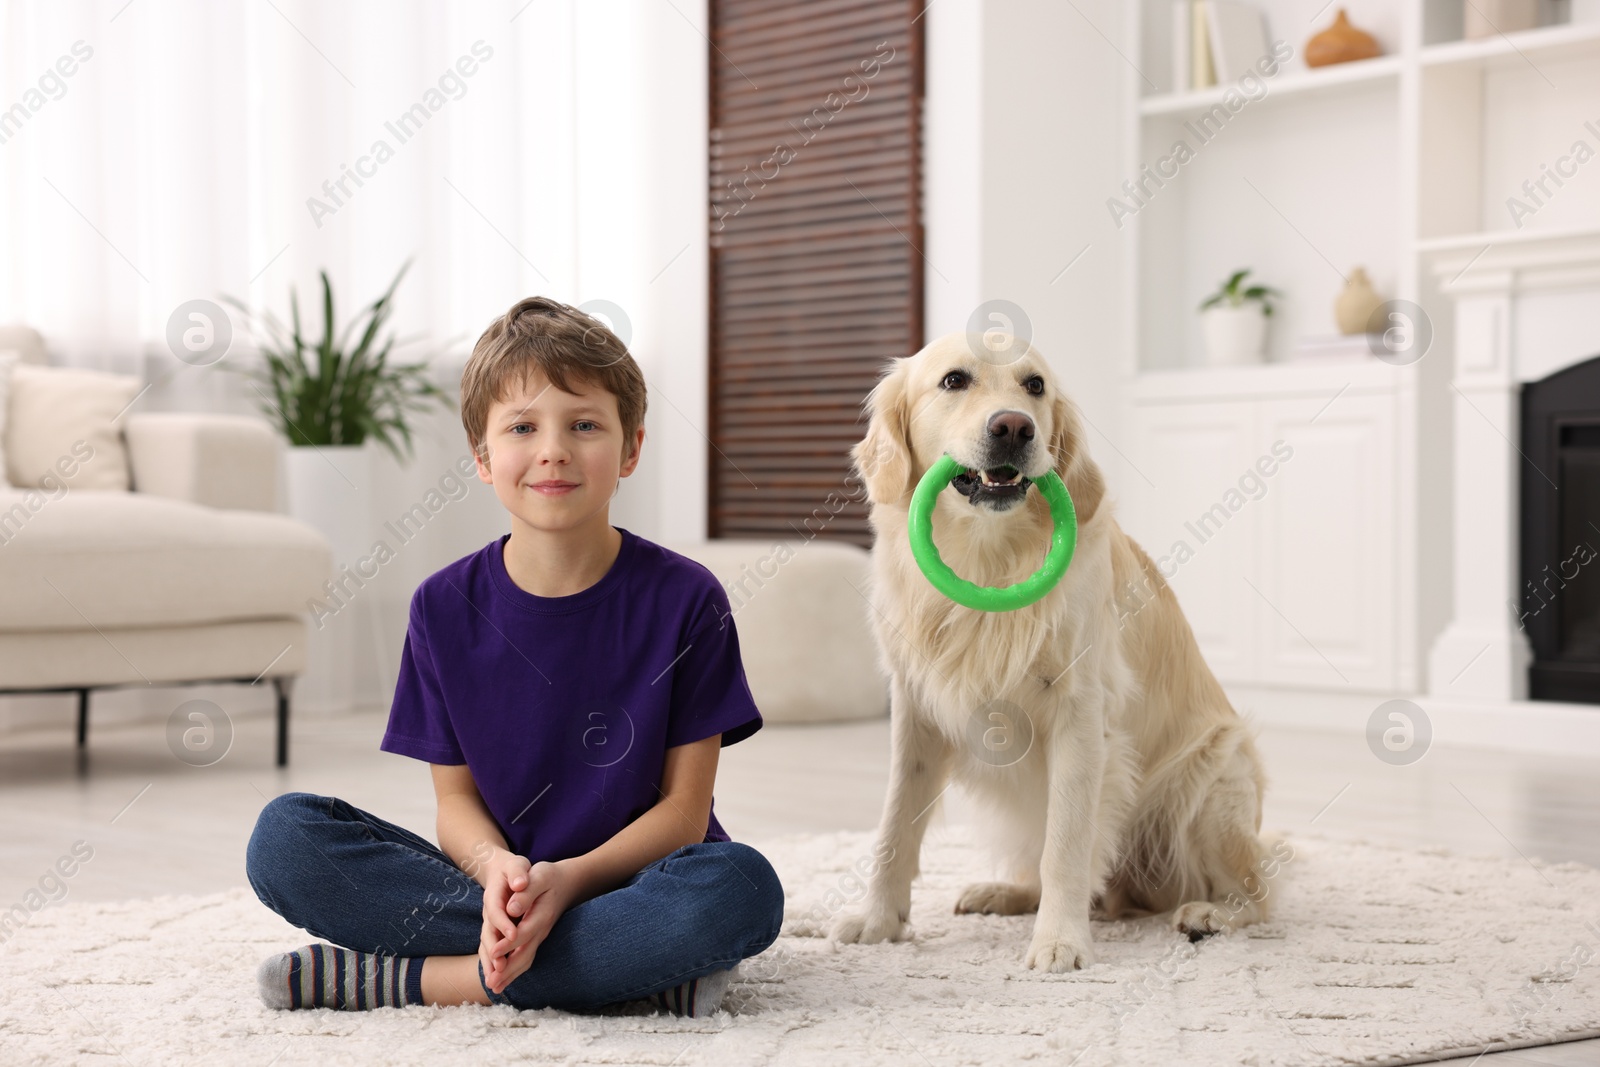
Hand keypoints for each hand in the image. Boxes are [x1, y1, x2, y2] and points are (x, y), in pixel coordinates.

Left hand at [480, 859, 578, 994]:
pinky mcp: (535, 939)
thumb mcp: (540, 876)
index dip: (508, 943)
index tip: (493, 952)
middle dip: (507, 970)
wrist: (566, 883)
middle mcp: (541, 930)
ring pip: (525, 960)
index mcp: (542, 915)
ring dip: (510, 975)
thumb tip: (511, 908)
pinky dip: (513, 971)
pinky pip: (525, 958)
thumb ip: (527, 893)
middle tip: (491, 984)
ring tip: (494, 988)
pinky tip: (502, 979)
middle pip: (525, 954)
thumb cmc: (548, 877)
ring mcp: (539, 937)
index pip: (524, 933)